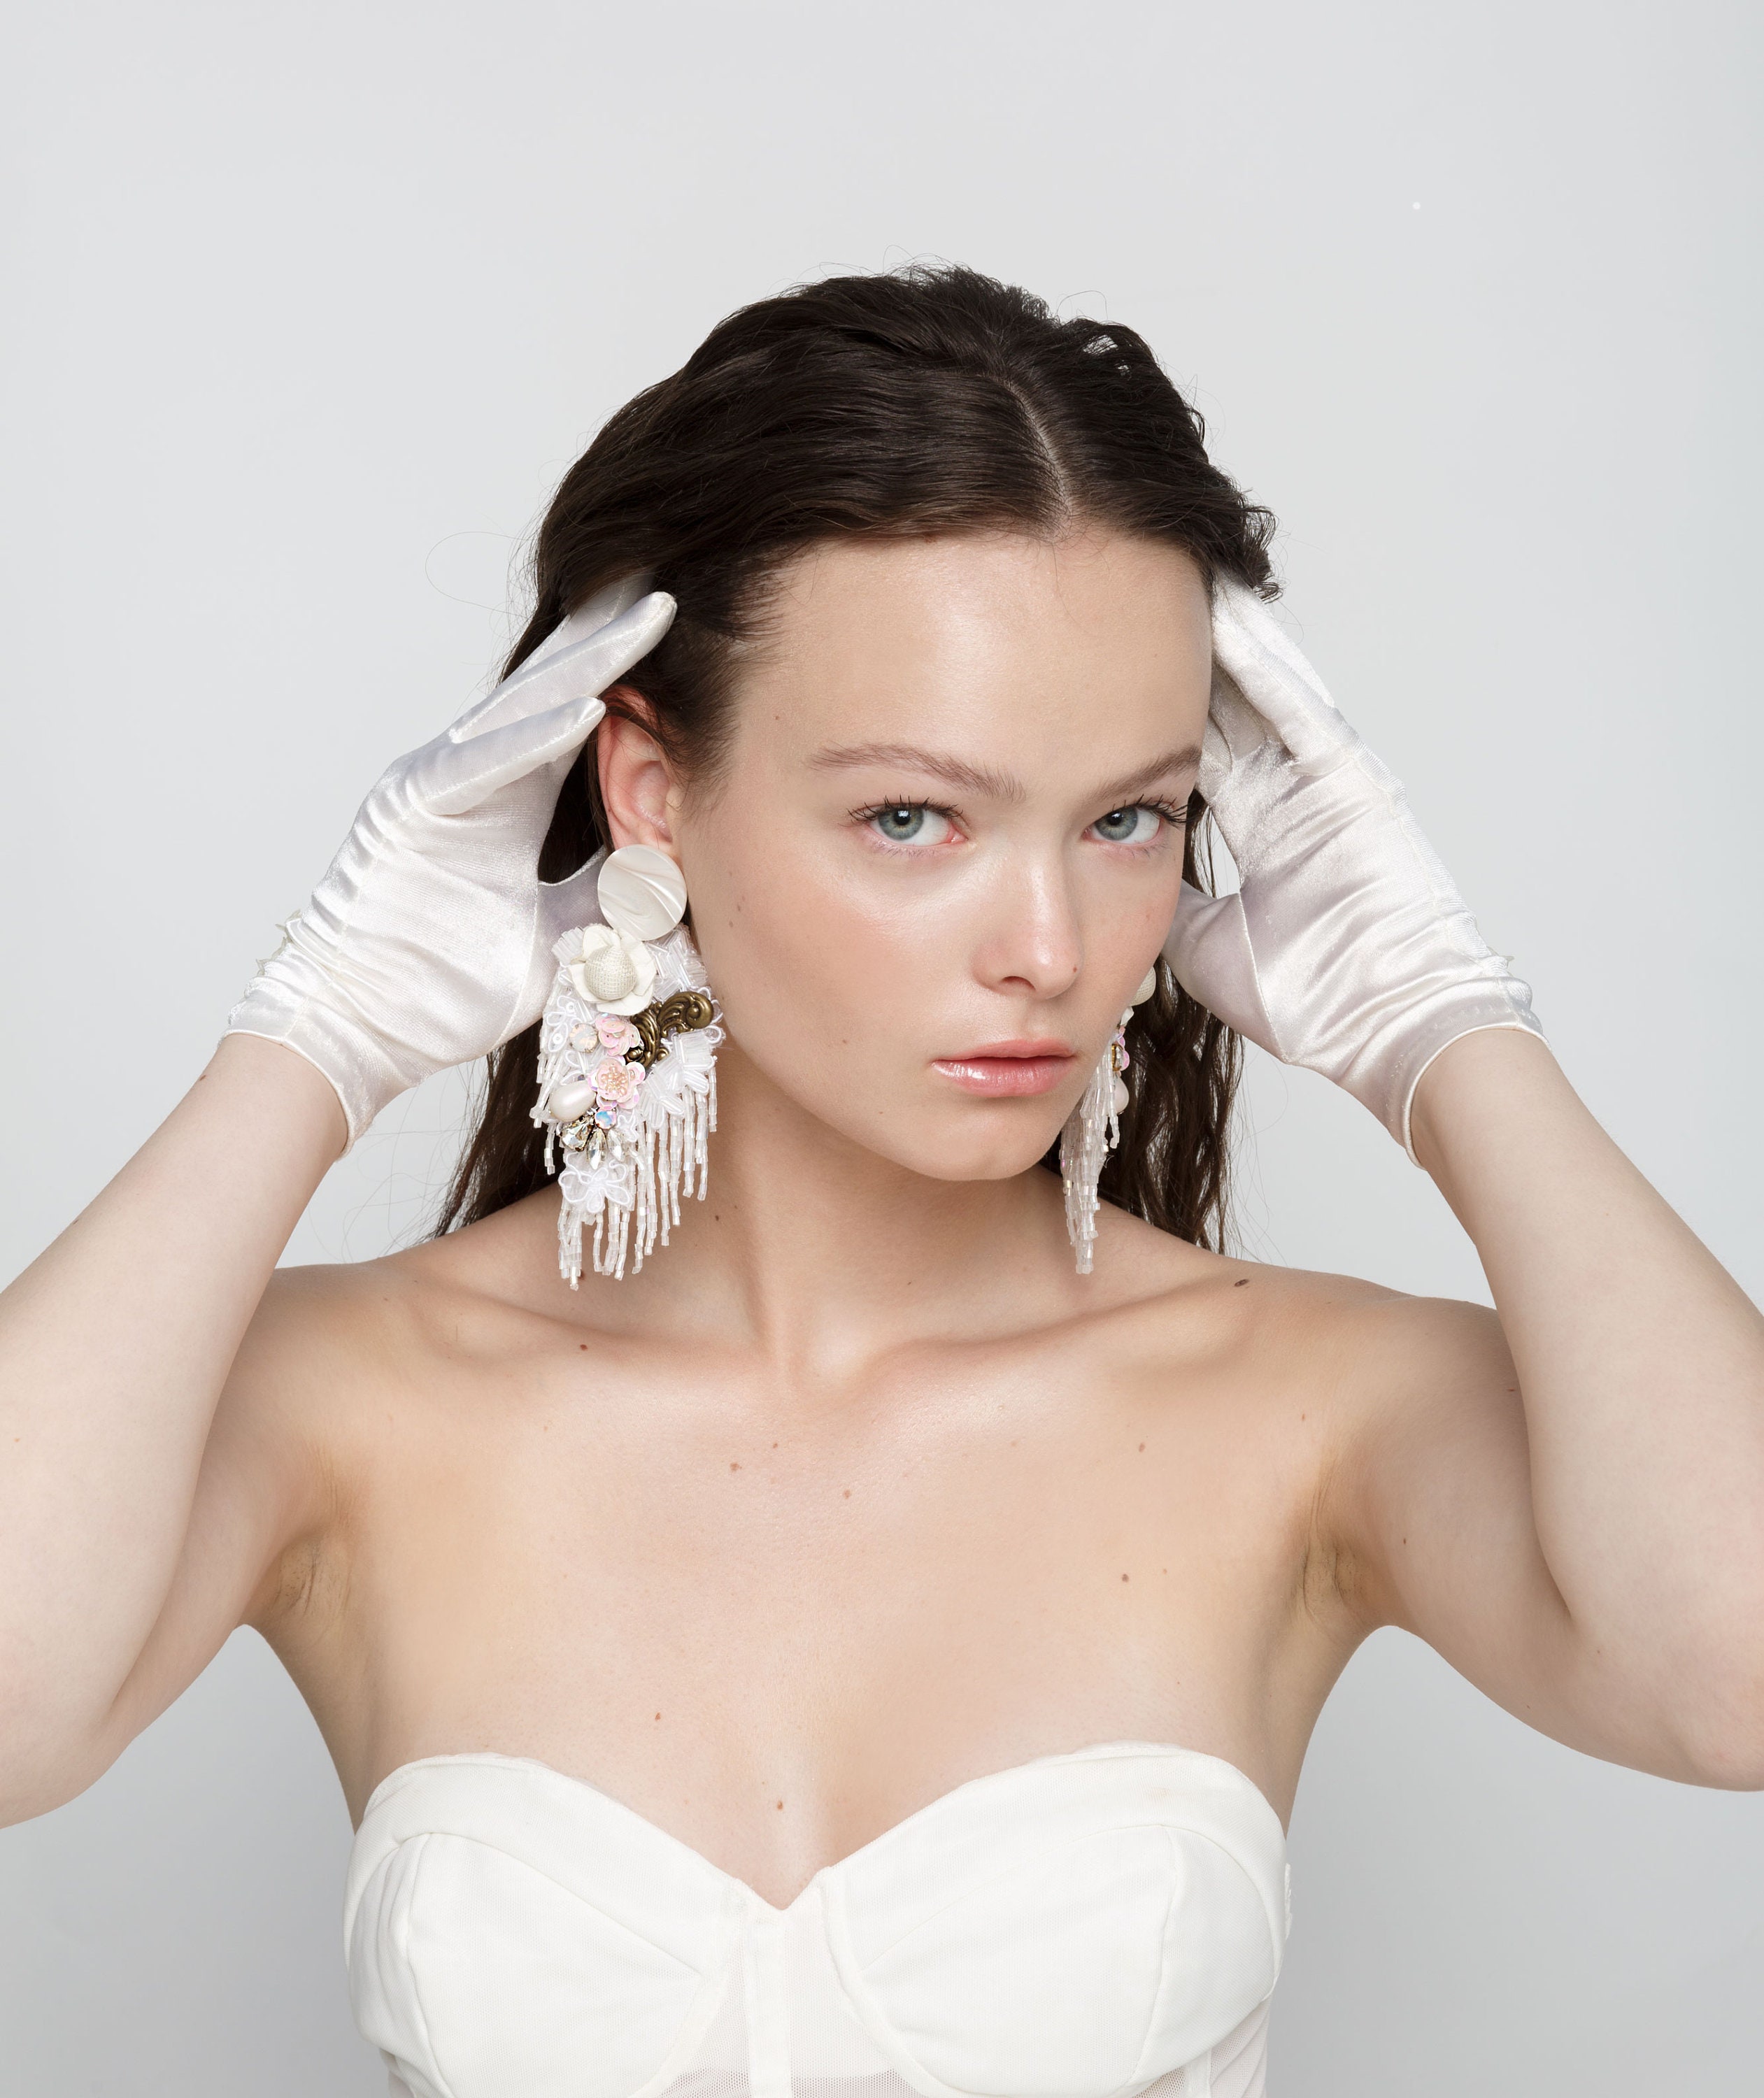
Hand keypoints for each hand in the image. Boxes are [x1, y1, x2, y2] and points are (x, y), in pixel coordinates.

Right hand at [225, 578, 674, 1148]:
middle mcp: (471, 776)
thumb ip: (609, 894)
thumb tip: (678, 872)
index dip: (628, 674)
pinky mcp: (412, 807)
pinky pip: (485, 763)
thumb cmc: (445, 989)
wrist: (360, 1032)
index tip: (686, 634)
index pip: (578, 720)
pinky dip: (538, 736)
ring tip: (649, 612)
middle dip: (614, 637)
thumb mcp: (560, 935)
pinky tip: (592, 705)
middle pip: (555, 690)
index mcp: (507, 800)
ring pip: (524, 708)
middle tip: (673, 582)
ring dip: (591, 662)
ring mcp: (436, 784)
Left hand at [1161, 578, 1546, 1162]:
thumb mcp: (1205, 943)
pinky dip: (1265, 666)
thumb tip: (1115, 871)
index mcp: (1266, 828)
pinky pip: (1300, 710)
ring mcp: (1326, 782)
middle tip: (1130, 593)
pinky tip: (1228, 619)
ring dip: (1223, 638)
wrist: (1388, 1027)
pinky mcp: (1352, 782)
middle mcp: (1294, 793)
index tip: (1099, 667)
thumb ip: (1168, 897)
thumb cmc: (1314, 999)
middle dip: (1181, 655)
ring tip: (1177, 575)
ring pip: (1263, 691)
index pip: (1199, 747)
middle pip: (1227, 704)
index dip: (1153, 707)